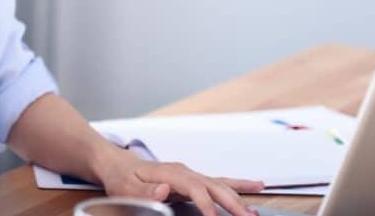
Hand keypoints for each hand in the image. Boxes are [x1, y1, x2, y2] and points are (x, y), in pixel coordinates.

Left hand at [96, 146, 264, 215]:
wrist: (118, 164)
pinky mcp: (192, 180)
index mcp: (169, 173)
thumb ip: (144, 190)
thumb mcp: (125, 187)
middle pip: (213, 186)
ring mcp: (190, 174)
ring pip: (220, 185)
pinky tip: (256, 186)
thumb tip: (165, 189)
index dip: (206, 204)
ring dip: (238, 198)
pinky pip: (219, 182)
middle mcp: (184, 171)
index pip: (194, 188)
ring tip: (254, 212)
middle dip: (232, 203)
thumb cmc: (121, 177)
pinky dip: (238, 184)